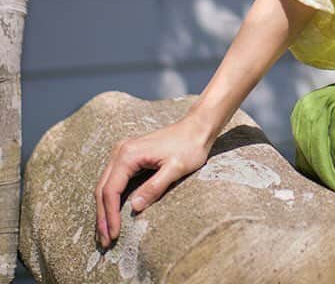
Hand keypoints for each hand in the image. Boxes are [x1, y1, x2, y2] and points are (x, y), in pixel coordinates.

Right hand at [94, 115, 214, 248]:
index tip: (114, 235)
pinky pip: (114, 181)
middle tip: (105, 242)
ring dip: (104, 210)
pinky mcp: (130, 157)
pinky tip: (113, 214)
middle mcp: (121, 152)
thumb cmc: (190, 146)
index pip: (111, 191)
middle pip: (103, 189)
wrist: (198, 127)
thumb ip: (155, 187)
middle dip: (102, 217)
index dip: (110, 216)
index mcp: (128, 154)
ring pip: (106, 186)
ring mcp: (123, 153)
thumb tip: (133, 208)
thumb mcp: (176, 168)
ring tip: (106, 233)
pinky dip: (112, 199)